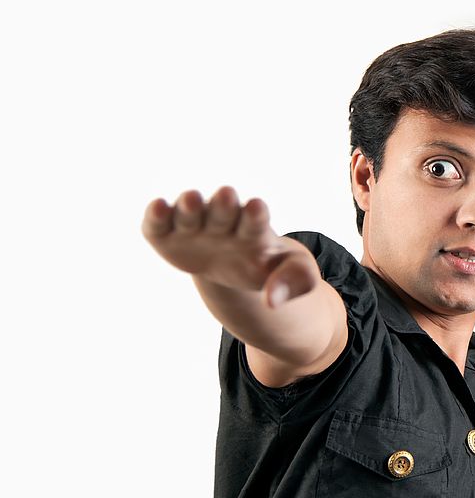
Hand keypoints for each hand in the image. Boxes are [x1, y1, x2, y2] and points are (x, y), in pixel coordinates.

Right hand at [141, 186, 319, 306]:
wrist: (238, 266)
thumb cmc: (269, 265)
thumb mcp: (296, 274)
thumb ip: (296, 281)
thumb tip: (273, 302)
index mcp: (256, 228)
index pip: (256, 220)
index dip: (255, 215)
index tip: (257, 208)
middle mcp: (224, 220)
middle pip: (223, 212)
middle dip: (223, 206)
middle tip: (227, 196)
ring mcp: (195, 226)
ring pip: (190, 214)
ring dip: (190, 207)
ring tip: (192, 199)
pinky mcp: (168, 235)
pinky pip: (159, 226)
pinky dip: (155, 217)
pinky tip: (156, 207)